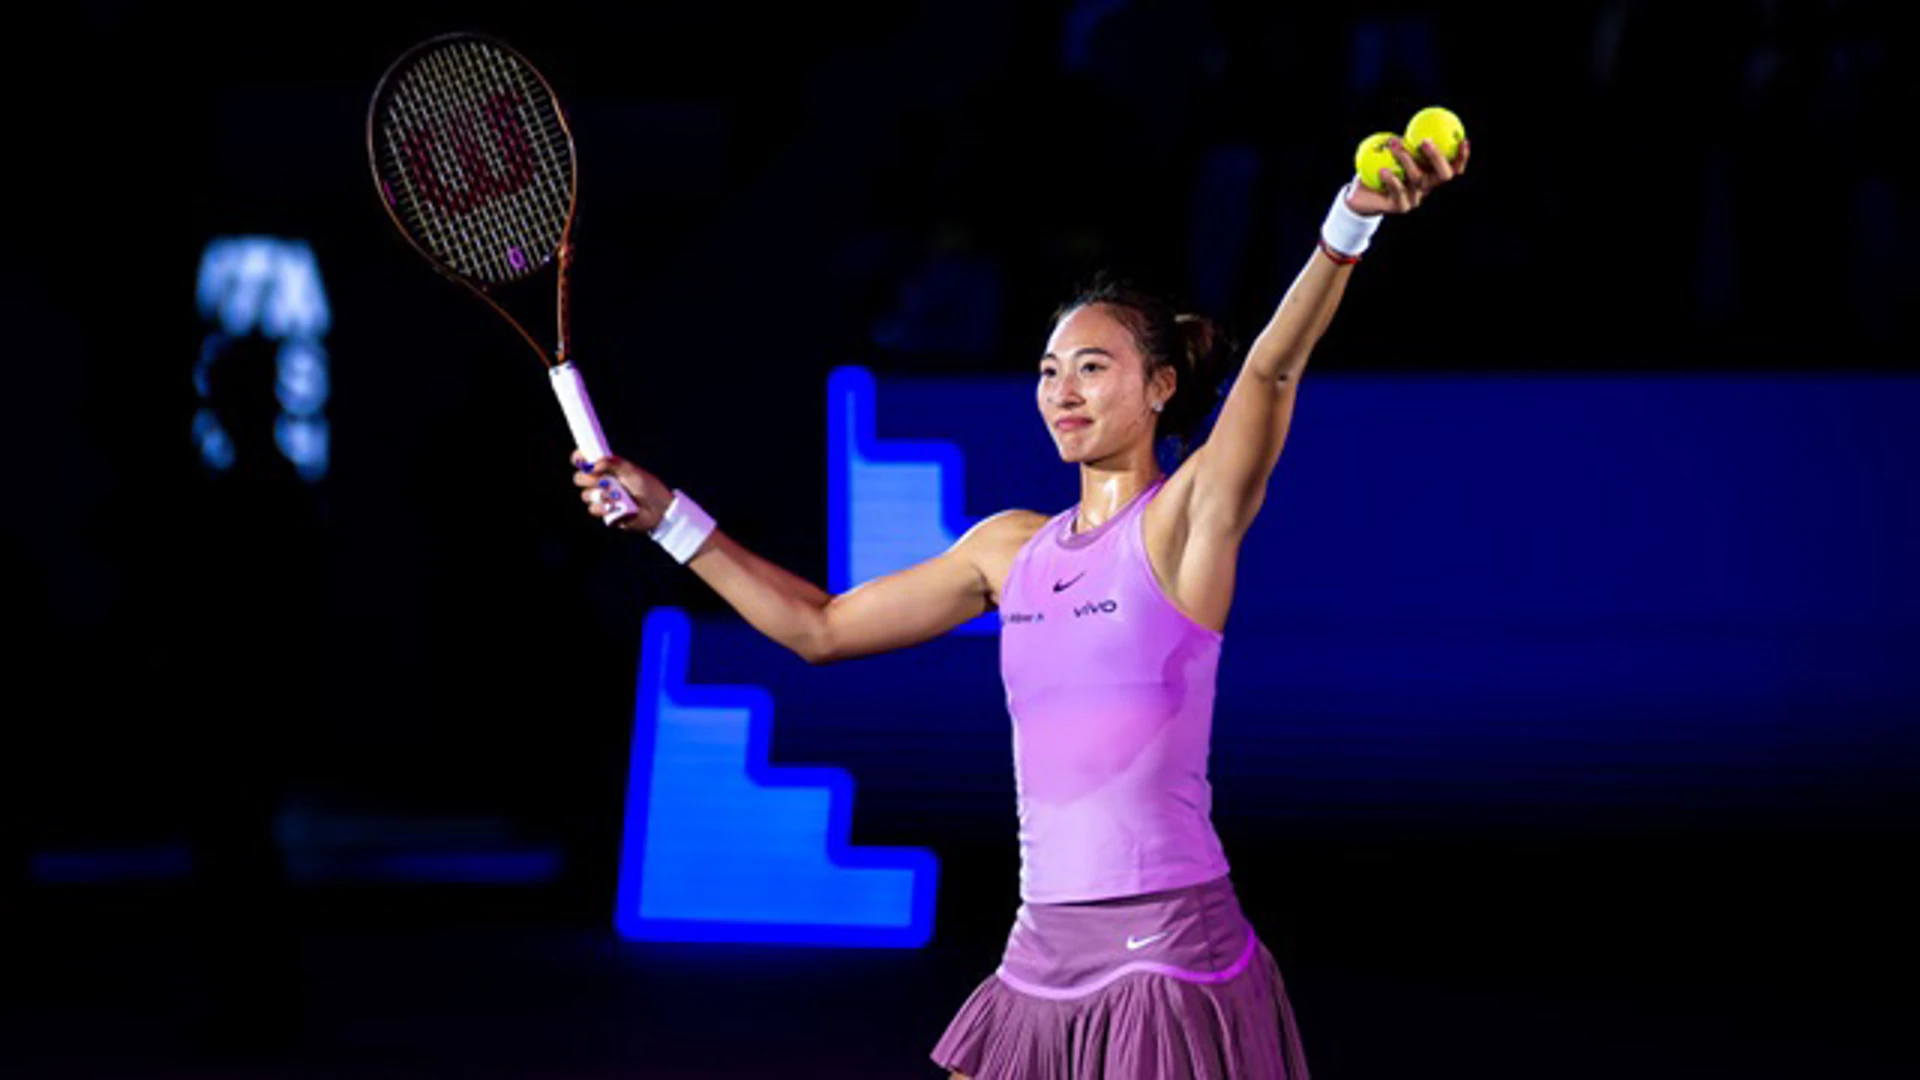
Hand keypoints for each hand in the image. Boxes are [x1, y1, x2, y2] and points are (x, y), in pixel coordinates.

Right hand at [570, 451, 668, 532]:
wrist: (658, 510)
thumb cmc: (648, 487)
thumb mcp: (631, 470)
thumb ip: (612, 463)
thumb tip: (593, 464)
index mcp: (607, 469)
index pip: (585, 461)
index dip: (579, 459)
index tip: (580, 459)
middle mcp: (602, 483)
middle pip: (579, 478)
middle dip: (588, 479)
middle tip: (603, 480)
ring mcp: (602, 498)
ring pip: (585, 495)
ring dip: (598, 494)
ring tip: (615, 495)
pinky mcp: (605, 513)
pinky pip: (593, 509)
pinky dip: (601, 507)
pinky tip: (612, 507)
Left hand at [1346, 136, 1469, 215]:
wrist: (1362, 194)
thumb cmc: (1381, 167)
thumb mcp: (1394, 151)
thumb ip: (1407, 139)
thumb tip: (1417, 118)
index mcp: (1431, 173)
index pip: (1453, 166)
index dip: (1462, 156)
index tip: (1463, 140)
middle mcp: (1427, 186)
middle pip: (1443, 175)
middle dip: (1437, 158)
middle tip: (1425, 141)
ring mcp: (1416, 198)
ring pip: (1418, 179)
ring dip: (1406, 159)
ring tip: (1394, 145)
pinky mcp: (1401, 207)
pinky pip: (1399, 192)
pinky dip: (1392, 179)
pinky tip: (1383, 170)